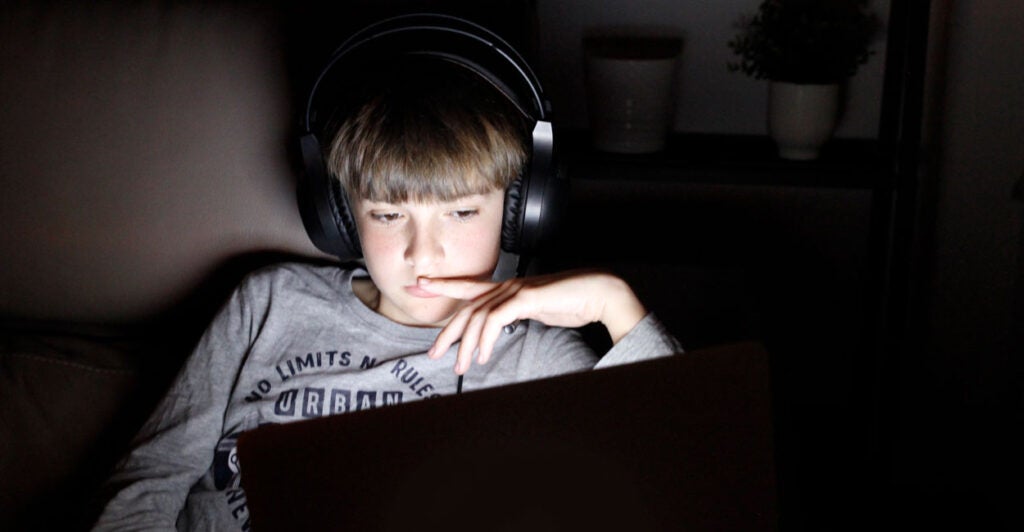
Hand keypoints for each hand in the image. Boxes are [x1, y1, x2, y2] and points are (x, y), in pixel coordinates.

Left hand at [420, 270, 646, 373]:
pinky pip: (496, 320)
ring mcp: (516, 290)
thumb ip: (518, 316)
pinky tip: (483, 355)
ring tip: (462, 365)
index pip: (469, 286)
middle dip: (447, 331)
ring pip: (478, 317)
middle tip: (433, 353)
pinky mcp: (526, 297)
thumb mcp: (538, 311)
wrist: (598, 293)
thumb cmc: (573, 302)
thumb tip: (502, 330)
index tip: (421, 284)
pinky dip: (485, 339)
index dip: (444, 285)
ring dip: (467, 345)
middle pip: (467, 309)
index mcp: (509, 288)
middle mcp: (508, 285)